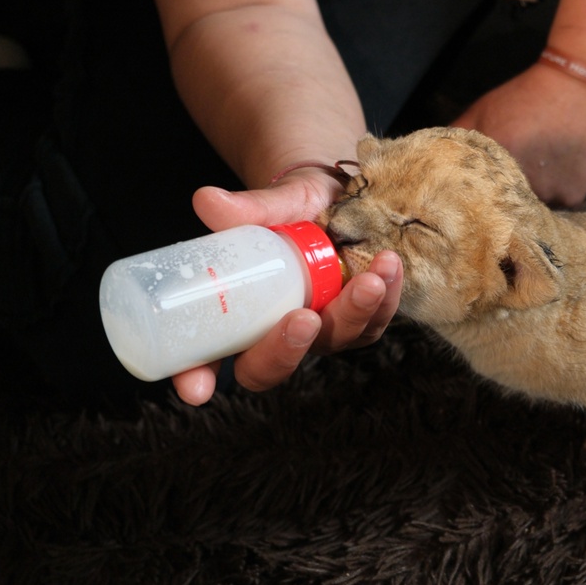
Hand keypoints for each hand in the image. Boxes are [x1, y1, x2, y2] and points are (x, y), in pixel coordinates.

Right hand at [171, 170, 403, 404]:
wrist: (335, 196)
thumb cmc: (291, 208)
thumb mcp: (274, 205)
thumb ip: (247, 210)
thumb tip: (207, 200)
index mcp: (236, 316)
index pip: (204, 359)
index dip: (196, 378)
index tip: (196, 387)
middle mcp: (275, 333)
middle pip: (270, 368)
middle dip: (286, 350)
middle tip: (304, 319)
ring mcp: (320, 332)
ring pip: (333, 341)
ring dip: (352, 314)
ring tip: (370, 279)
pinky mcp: (360, 321)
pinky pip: (373, 320)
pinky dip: (385, 295)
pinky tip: (389, 264)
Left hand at [452, 62, 585, 205]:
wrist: (581, 83)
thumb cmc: (524, 95)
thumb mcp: (482, 109)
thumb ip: (454, 135)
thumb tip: (426, 159)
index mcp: (492, 163)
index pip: (472, 198)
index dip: (473, 196)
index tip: (476, 190)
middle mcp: (520, 183)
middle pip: (502, 208)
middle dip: (501, 199)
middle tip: (509, 180)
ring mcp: (549, 192)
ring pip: (531, 210)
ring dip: (530, 197)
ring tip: (538, 168)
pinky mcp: (573, 195)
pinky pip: (558, 204)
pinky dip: (556, 191)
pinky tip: (558, 167)